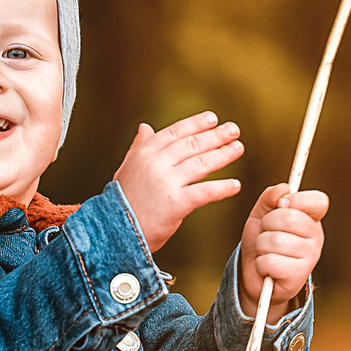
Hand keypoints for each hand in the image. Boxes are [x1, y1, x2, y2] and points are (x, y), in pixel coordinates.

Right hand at [113, 112, 244, 253]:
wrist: (113, 231)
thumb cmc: (122, 202)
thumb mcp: (127, 168)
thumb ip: (138, 147)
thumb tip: (145, 127)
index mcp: (144, 153)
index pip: (175, 132)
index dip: (196, 124)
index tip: (212, 118)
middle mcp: (156, 163)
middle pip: (192, 144)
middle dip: (216, 136)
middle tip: (233, 130)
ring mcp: (166, 182)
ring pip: (201, 163)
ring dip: (223, 155)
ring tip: (237, 149)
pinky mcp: (176, 203)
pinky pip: (204, 192)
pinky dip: (222, 188)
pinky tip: (235, 185)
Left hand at [238, 184, 326, 317]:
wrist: (255, 277)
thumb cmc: (262, 243)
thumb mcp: (261, 215)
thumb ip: (270, 198)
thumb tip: (282, 189)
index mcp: (311, 220)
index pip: (319, 201)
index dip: (297, 199)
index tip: (281, 204)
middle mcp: (316, 238)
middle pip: (289, 217)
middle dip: (266, 224)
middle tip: (266, 234)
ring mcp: (310, 258)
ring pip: (275, 240)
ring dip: (261, 246)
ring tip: (265, 252)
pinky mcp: (298, 276)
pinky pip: (271, 261)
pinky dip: (261, 264)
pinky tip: (267, 268)